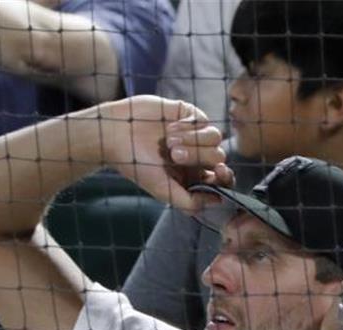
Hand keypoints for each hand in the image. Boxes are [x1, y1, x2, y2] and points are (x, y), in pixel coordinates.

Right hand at [98, 97, 233, 212]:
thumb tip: (218, 201)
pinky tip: (168, 129)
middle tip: (174, 155)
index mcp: (192, 176)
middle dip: (198, 156)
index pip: (221, 179)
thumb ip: (190, 202)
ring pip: (215, 138)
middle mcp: (196, 156)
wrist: (116, 136)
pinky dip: (186, 127)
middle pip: (219, 157)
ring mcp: (194, 134)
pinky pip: (203, 120)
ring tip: (168, 142)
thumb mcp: (163, 190)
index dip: (225, 177)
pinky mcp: (188, 115)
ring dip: (192, 140)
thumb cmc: (136, 165)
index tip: (218, 172)